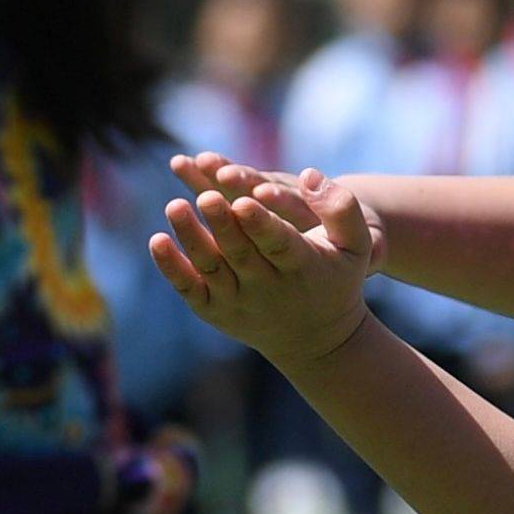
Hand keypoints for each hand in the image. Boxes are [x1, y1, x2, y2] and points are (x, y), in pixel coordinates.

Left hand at [153, 164, 377, 366]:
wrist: (316, 339)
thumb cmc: (335, 278)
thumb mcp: (356, 247)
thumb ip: (342, 208)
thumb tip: (310, 174)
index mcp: (302, 266)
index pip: (279, 243)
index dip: (260, 223)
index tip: (242, 199)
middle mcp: (268, 288)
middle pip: (240, 254)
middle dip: (222, 225)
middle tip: (203, 196)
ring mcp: (239, 301)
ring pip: (211, 269)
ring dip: (191, 239)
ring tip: (174, 206)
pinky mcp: (216, 310)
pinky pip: (191, 289)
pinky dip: (172, 267)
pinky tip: (157, 240)